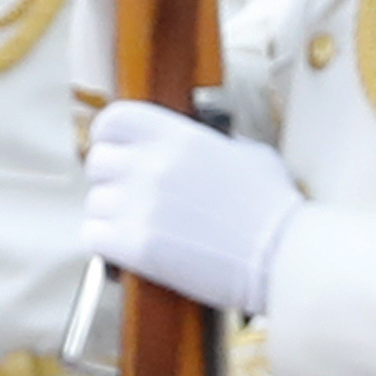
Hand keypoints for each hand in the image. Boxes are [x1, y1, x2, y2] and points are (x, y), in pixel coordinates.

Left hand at [82, 101, 302, 317]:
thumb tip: (203, 146)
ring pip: (93, 203)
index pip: (113, 119)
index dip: (109, 136)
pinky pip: (92, 237)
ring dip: (110, 216)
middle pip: (97, 162)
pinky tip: (128, 249)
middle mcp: (153, 165)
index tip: (114, 148)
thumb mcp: (248, 155)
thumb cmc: (274, 211)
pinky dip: (105, 245)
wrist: (283, 256)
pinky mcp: (136, 246)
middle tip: (130, 197)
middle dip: (110, 180)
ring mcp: (141, 205)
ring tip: (138, 229)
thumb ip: (212, 145)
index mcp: (178, 136)